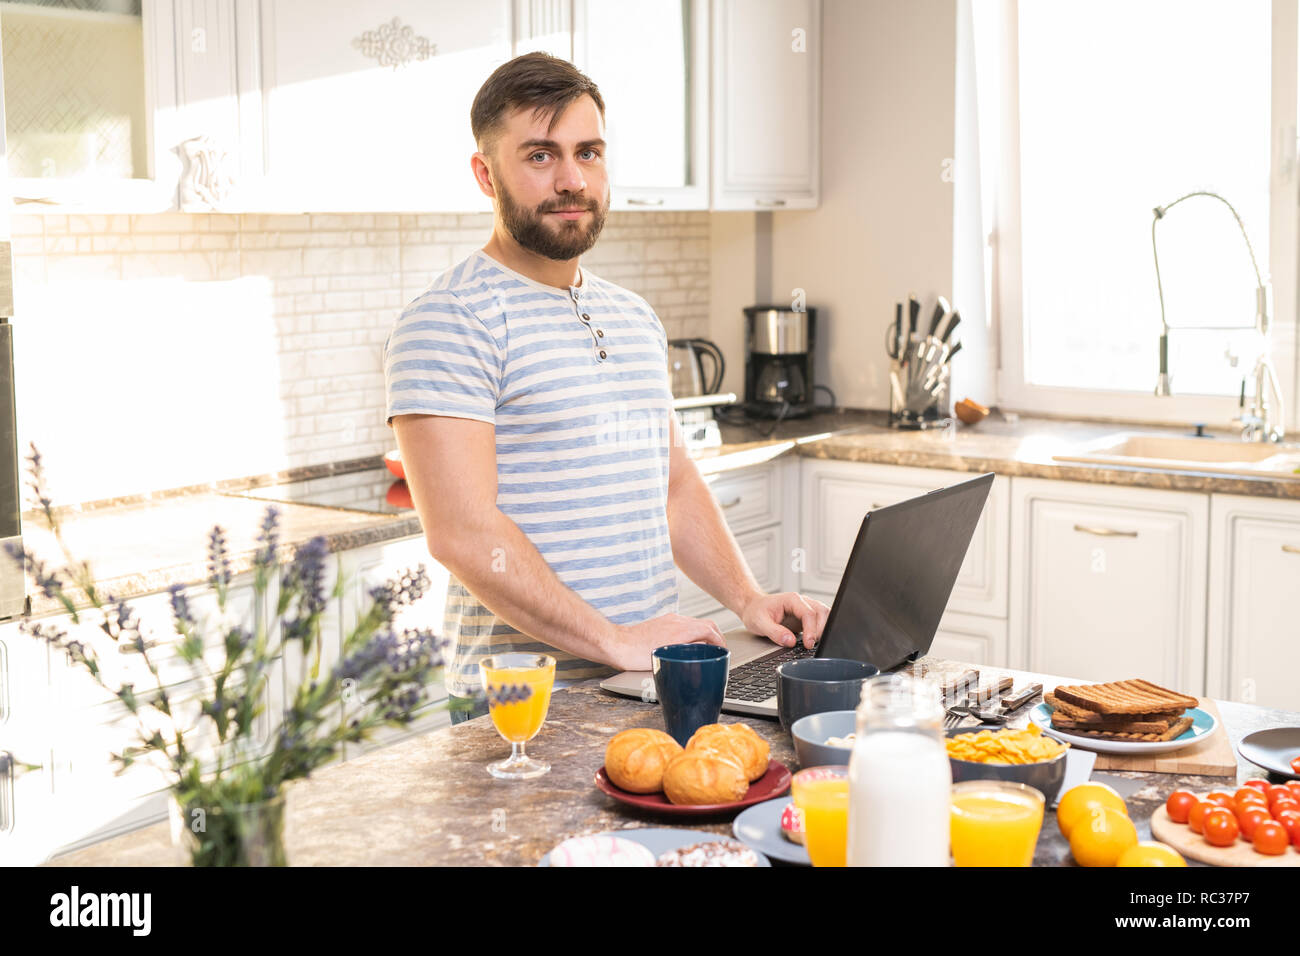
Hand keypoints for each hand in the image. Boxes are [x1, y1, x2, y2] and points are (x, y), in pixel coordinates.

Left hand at [612, 613, 726, 671]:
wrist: (616, 644)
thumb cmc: (636, 654)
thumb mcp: (667, 658)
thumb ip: (689, 652)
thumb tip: (703, 652)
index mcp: (681, 628)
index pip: (710, 629)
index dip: (721, 641)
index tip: (723, 650)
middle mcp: (676, 620)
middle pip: (705, 624)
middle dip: (715, 636)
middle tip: (719, 649)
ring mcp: (668, 620)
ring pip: (694, 624)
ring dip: (704, 634)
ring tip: (706, 648)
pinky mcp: (661, 623)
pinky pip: (683, 625)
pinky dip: (692, 633)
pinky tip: (688, 645)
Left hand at [740, 592, 830, 649]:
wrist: (753, 608)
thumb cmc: (756, 611)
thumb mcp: (759, 622)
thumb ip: (775, 632)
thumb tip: (790, 641)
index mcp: (792, 599)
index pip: (809, 613)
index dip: (811, 630)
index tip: (809, 644)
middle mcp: (801, 602)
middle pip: (821, 613)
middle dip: (820, 630)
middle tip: (811, 645)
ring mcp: (805, 609)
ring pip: (824, 615)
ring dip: (823, 630)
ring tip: (814, 643)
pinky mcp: (806, 617)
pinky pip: (820, 621)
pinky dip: (821, 630)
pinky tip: (814, 640)